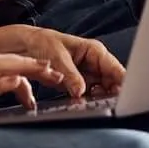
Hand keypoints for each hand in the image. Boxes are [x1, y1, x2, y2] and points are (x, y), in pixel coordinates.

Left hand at [0, 26, 126, 98]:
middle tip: (105, 104)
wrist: (26, 47)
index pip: (116, 69)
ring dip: (98, 100)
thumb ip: (70, 75)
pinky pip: (88, 96)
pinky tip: (82, 104)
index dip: (123, 83)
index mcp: (95, 51)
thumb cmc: (43, 43)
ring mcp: (88, 75)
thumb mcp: (57, 58)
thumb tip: (80, 91)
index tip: (122, 96)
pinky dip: (87, 101)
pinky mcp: (79, 85)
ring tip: (92, 104)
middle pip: (112, 83)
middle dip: (110, 95)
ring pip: (102, 92)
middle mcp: (95, 63)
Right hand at [0, 53, 64, 122]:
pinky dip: (9, 82)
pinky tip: (22, 85)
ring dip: (32, 71)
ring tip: (52, 77)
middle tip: (59, 74)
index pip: (6, 62)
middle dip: (38, 65)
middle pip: (13, 59)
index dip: (28, 68)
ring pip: (8, 66)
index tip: (45, 77)